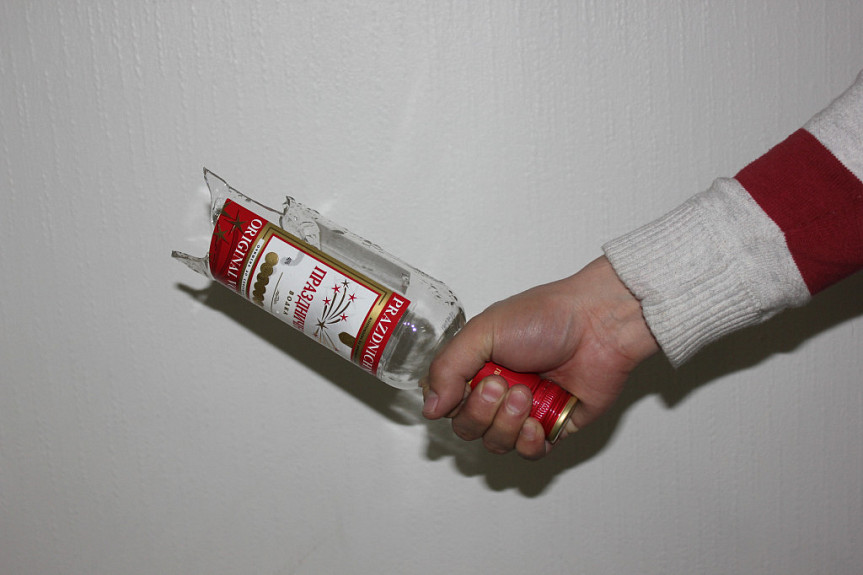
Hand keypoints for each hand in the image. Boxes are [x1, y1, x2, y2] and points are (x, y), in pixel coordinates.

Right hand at [421, 256, 658, 459]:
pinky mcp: (553, 427)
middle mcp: (498, 391)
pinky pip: (529, 454)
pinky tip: (535, 424)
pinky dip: (528, 444)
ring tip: (526, 395)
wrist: (598, 324)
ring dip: (506, 424)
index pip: (445, 402)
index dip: (449, 403)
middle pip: (467, 428)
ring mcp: (525, 411)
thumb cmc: (545, 317)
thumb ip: (449, 368)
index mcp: (477, 366)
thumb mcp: (484, 330)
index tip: (463, 387)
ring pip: (495, 444)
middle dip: (480, 411)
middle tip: (502, 384)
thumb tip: (430, 408)